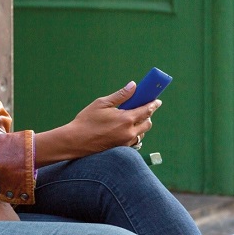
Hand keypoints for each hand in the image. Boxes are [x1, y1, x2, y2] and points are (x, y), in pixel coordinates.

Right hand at [34, 81, 160, 165]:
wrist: (76, 141)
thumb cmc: (86, 120)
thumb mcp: (102, 103)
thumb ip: (120, 95)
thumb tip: (133, 86)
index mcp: (126, 119)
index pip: (147, 110)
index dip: (153, 104)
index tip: (157, 100)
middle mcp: (129, 132)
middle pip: (148, 123)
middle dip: (147, 115)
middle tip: (141, 108)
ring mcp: (126, 142)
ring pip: (141, 133)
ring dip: (140, 125)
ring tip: (129, 119)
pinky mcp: (122, 149)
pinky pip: (134, 140)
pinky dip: (133, 133)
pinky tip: (124, 129)